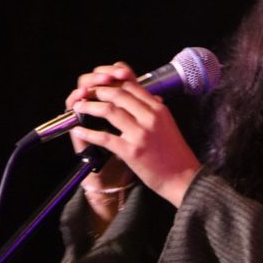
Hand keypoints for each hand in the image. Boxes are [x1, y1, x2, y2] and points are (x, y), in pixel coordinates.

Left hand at [66, 62, 201, 207]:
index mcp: (159, 109)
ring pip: (109, 110)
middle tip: (86, 93)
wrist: (184, 179)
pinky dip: (88, 133)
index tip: (100, 85)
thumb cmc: (175, 155)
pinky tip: (78, 131)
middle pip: (118, 93)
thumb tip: (138, 99)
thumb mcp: (167, 125)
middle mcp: (150, 117)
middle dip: (97, 91)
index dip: (112, 82)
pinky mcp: (132, 151)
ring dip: (89, 106)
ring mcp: (141, 134)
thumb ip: (152, 111)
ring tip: (78, 107)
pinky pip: (104, 137)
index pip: (132, 86)